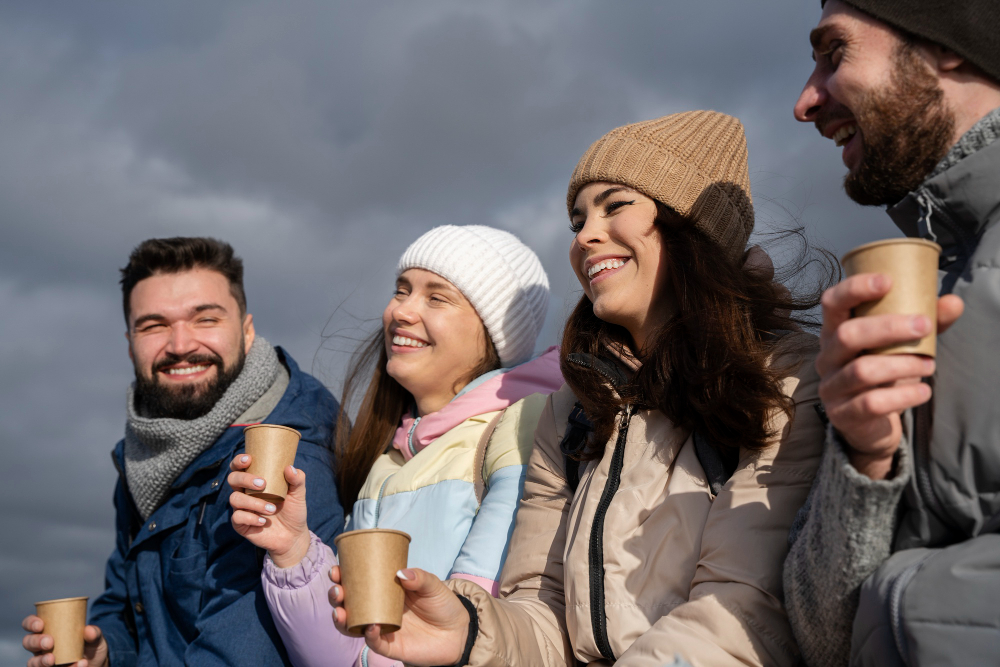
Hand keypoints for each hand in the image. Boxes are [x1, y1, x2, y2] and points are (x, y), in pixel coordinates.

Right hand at [22, 616, 107, 666]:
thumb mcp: (95, 638)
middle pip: (28, 642)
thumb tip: (88, 630)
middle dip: (35, 642)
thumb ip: (94, 633)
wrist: (97, 664)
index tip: (40, 624)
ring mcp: (43, 661)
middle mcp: (41, 646)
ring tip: (52, 660)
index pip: (32, 624)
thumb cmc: (91, 646)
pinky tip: (76, 665)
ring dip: (41, 661)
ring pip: (32, 662)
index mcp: (48, 630)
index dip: (31, 623)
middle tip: (49, 643)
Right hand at [228, 455, 310, 567]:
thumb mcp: (298, 494)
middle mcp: (245, 493)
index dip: (239, 461)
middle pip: (233, 479)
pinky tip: (263, 521)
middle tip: (262, 484)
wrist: (293, 536)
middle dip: (245, 479)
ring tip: (272, 509)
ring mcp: (241, 508)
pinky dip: (251, 518)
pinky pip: (237, 518)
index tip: (249, 459)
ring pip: (235, 499)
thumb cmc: (293, 510)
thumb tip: (289, 468)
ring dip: (253, 502)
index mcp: (255, 481)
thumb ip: (297, 479)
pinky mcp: (241, 524)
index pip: (240, 467)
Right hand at [328, 567, 468, 666]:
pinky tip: (370, 627)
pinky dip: (369, 635)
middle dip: (337, 596)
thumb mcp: (432, 585)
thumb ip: (419, 578)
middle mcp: (378, 609)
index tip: (337, 569)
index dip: (342, 576)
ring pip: (353, 625)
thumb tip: (401, 573)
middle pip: (348, 603)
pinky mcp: (390, 646)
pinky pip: (374, 642)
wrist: (458, 631)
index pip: (357, 582)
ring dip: (342, 619)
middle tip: (337, 590)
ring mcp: (382, 627)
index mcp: (384, 590)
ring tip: (341, 610)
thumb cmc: (442, 604)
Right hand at [816, 273, 963, 478]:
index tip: (887, 282)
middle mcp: (826, 357)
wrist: (868, 423)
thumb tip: (953, 302)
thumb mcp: (898, 345)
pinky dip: (903, 396)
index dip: (854, 289)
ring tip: (929, 365)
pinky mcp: (842, 414)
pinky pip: (871, 403)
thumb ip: (924, 323)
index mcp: (835, 332)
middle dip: (888, 328)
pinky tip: (923, 392)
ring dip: (902, 365)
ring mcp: (831, 387)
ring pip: (861, 371)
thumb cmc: (883, 373)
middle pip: (847, 335)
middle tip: (923, 326)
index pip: (831, 302)